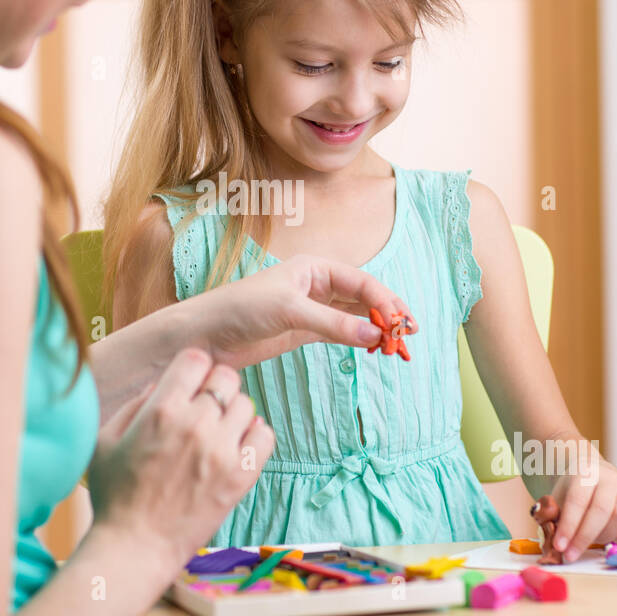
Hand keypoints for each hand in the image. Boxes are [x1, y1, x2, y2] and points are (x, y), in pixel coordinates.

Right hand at [87, 348, 274, 570]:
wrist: (135, 545)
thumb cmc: (115, 494)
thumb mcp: (107, 440)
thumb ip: (135, 404)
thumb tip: (162, 384)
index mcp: (161, 410)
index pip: (196, 358)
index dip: (194, 368)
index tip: (190, 384)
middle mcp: (195, 424)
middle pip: (226, 377)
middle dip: (216, 388)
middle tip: (205, 409)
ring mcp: (221, 450)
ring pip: (247, 404)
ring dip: (234, 415)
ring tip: (219, 434)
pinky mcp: (241, 475)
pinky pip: (266, 436)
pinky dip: (256, 437)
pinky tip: (237, 448)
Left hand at [182, 254, 417, 371]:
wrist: (205, 335)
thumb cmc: (240, 310)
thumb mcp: (289, 311)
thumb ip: (332, 323)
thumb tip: (374, 335)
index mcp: (313, 267)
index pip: (360, 281)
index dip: (384, 300)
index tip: (400, 321)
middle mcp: (316, 285)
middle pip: (363, 297)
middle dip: (387, 313)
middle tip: (410, 333)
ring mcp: (312, 309)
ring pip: (355, 315)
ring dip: (377, 327)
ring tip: (399, 343)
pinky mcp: (304, 331)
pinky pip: (342, 332)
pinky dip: (359, 339)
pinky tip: (375, 348)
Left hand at [548, 445, 616, 563]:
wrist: (593, 475)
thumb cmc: (572, 492)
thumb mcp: (557, 498)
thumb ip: (553, 518)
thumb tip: (551, 545)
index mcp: (586, 472)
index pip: (578, 500)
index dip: (569, 526)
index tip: (559, 546)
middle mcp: (611, 479)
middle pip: (603, 511)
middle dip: (584, 537)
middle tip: (571, 555)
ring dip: (603, 538)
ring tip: (588, 541)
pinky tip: (606, 537)